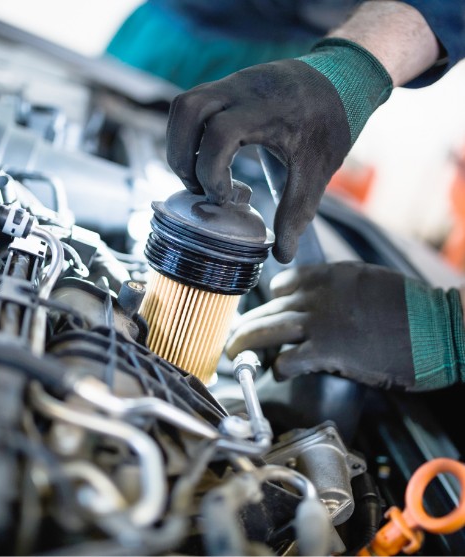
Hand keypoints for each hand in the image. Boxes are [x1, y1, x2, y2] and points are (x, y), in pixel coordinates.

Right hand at [166, 39, 391, 262]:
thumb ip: (296, 213)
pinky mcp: (227, 86)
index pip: (219, 134)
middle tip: (198, 187)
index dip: (211, 171)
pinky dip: (188, 134)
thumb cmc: (331, 124)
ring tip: (196, 174)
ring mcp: (231, 83)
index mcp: (267, 110)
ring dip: (178, 144)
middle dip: (182, 157)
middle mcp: (242, 89)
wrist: (342, 77)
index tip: (225, 198)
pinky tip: (206, 157)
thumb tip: (281, 255)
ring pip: (183, 106)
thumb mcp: (317, 171)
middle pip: (188, 110)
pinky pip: (192, 106)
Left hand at [225, 262, 464, 390]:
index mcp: (329, 275)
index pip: (283, 284)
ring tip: (234, 352)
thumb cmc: (413, 309)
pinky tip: (275, 371)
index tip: (265, 312)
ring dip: (246, 342)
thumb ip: (340, 289)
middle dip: (247, 324)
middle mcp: (318, 295)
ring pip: (267, 329)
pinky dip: (277, 366)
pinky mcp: (328, 351)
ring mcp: (320, 322)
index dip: (270, 301)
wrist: (441, 327)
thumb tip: (320, 303)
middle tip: (234, 336)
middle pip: (269, 308)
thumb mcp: (371, 282)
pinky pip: (288, 358)